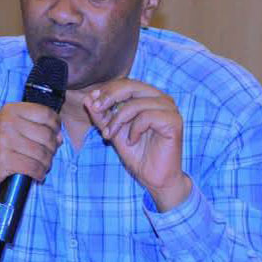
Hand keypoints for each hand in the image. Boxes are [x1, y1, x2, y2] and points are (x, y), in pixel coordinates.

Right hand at [0, 102, 61, 216]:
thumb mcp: (8, 127)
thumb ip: (33, 127)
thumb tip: (61, 137)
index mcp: (11, 110)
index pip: (46, 114)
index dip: (55, 125)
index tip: (55, 134)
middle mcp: (8, 123)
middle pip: (47, 136)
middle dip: (52, 149)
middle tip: (48, 155)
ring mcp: (5, 142)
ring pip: (42, 154)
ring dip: (47, 163)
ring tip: (43, 166)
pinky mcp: (4, 161)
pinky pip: (33, 168)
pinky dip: (39, 174)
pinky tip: (37, 175)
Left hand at [83, 79, 190, 211]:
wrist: (155, 178)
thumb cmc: (138, 154)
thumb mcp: (114, 132)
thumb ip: (102, 116)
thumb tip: (88, 98)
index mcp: (149, 97)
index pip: (126, 83)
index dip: (107, 90)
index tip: (92, 103)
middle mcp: (161, 99)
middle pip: (131, 86)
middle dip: (109, 97)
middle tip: (96, 109)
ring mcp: (169, 109)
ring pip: (136, 103)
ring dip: (118, 119)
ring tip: (111, 135)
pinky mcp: (174, 121)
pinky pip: (147, 117)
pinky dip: (134, 129)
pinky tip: (132, 141)